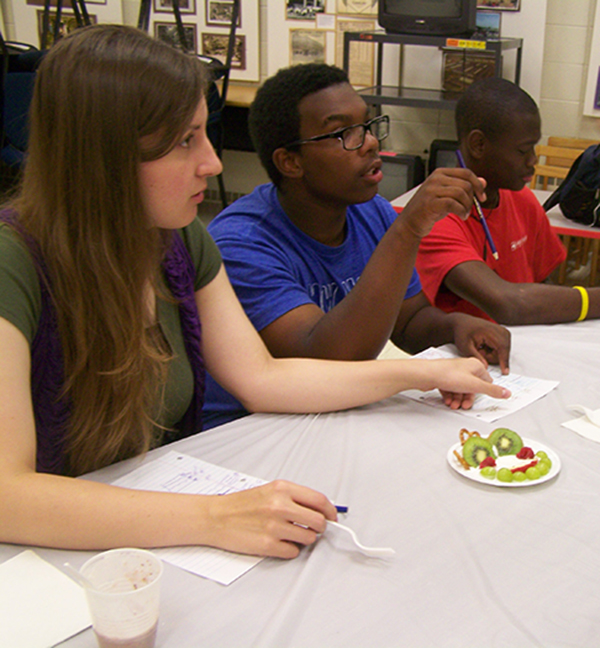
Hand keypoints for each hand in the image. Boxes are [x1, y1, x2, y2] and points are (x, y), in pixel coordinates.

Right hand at [204, 480, 337, 558]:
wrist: (215, 517)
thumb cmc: (240, 504)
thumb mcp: (269, 490)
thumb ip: (294, 497)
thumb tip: (319, 509)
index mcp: (282, 488)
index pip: (319, 500)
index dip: (330, 511)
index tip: (332, 518)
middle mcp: (280, 505)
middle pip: (319, 522)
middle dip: (319, 528)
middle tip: (312, 529)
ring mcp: (274, 526)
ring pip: (309, 538)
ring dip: (304, 539)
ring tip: (290, 534)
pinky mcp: (268, 545)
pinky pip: (293, 552)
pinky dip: (290, 550)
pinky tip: (278, 542)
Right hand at [398, 167, 486, 238]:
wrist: (410, 223)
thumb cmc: (429, 209)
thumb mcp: (447, 195)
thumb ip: (463, 187)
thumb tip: (483, 181)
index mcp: (440, 173)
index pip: (466, 173)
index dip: (478, 184)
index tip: (482, 196)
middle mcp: (435, 178)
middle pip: (465, 184)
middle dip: (472, 198)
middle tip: (470, 209)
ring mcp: (431, 190)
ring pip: (461, 194)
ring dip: (467, 206)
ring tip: (464, 214)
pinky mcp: (430, 203)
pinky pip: (454, 204)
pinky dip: (461, 211)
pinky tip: (461, 216)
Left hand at [426, 357, 510, 409]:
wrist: (427, 375)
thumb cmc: (448, 375)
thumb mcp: (474, 385)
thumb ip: (492, 391)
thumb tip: (507, 393)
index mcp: (475, 365)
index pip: (486, 380)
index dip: (483, 392)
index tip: (478, 398)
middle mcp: (465, 367)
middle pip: (472, 387)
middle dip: (467, 398)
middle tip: (464, 405)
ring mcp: (454, 372)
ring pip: (460, 389)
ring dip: (458, 399)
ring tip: (453, 404)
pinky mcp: (444, 377)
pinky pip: (451, 389)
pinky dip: (450, 396)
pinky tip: (448, 401)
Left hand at [450, 313, 510, 373]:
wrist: (462, 323)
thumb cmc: (463, 332)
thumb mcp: (465, 346)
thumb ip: (475, 357)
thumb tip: (485, 367)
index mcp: (492, 331)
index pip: (502, 349)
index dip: (504, 361)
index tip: (505, 372)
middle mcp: (501, 331)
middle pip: (502, 353)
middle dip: (490, 357)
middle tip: (478, 350)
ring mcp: (504, 332)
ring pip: (502, 352)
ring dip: (491, 354)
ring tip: (480, 347)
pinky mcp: (504, 335)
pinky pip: (502, 350)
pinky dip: (493, 351)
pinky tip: (484, 346)